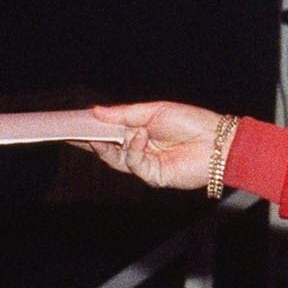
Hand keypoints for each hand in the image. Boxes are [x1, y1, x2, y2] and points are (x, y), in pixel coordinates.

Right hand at [81, 102, 228, 189]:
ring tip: (110, 132)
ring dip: (111, 144)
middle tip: (71, 133)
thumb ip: (124, 113)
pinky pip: (133, 164)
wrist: (218, 141)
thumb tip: (95, 111)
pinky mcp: (153, 176)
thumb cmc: (191, 122)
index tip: (69, 124)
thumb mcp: (154, 111)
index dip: (90, 130)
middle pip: (107, 149)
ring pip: (115, 159)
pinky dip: (133, 149)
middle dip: (89, 141)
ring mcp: (146, 164)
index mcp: (139, 132)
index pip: (109, 133)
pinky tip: (140, 136)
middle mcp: (140, 149)